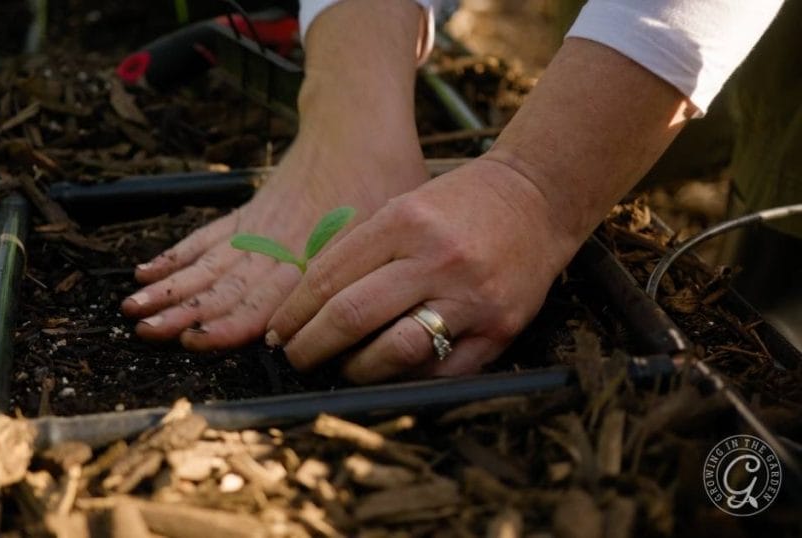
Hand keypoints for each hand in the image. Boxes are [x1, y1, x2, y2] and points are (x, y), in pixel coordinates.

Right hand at [121, 133, 426, 350]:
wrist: (356, 129)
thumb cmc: (381, 184)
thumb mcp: (385, 238)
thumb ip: (358, 283)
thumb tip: (349, 334)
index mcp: (309, 257)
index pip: (261, 301)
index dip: (226, 324)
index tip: (195, 341)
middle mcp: (275, 246)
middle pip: (222, 285)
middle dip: (181, 312)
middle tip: (144, 331)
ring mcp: (256, 229)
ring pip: (206, 264)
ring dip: (169, 287)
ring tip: (133, 307)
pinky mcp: (248, 214)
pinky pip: (206, 237)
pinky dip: (177, 255)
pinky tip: (150, 269)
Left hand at [266, 157, 581, 382]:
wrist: (537, 199)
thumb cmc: (459, 205)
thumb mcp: (402, 208)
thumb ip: (359, 251)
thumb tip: (307, 306)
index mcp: (403, 222)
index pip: (328, 277)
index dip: (294, 312)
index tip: (278, 331)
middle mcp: (435, 259)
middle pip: (351, 316)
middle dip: (311, 346)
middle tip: (296, 357)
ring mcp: (470, 296)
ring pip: (394, 351)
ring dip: (356, 369)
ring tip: (342, 369)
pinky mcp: (500, 327)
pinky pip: (442, 370)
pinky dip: (407, 377)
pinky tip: (390, 373)